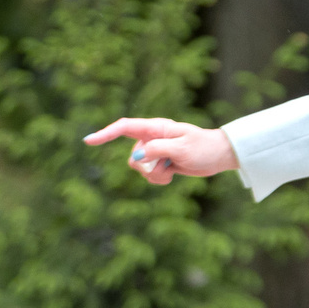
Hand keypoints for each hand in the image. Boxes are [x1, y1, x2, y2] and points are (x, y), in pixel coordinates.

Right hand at [82, 118, 239, 184]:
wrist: (220, 156)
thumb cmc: (204, 148)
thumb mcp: (182, 148)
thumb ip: (158, 150)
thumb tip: (137, 157)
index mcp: (156, 128)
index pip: (124, 128)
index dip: (105, 134)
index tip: (88, 141)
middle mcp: (152, 138)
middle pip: (132, 156)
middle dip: (145, 167)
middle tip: (167, 165)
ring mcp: (156, 152)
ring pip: (140, 169)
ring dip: (155, 175)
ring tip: (173, 169)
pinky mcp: (161, 163)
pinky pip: (150, 176)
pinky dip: (159, 179)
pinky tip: (173, 175)